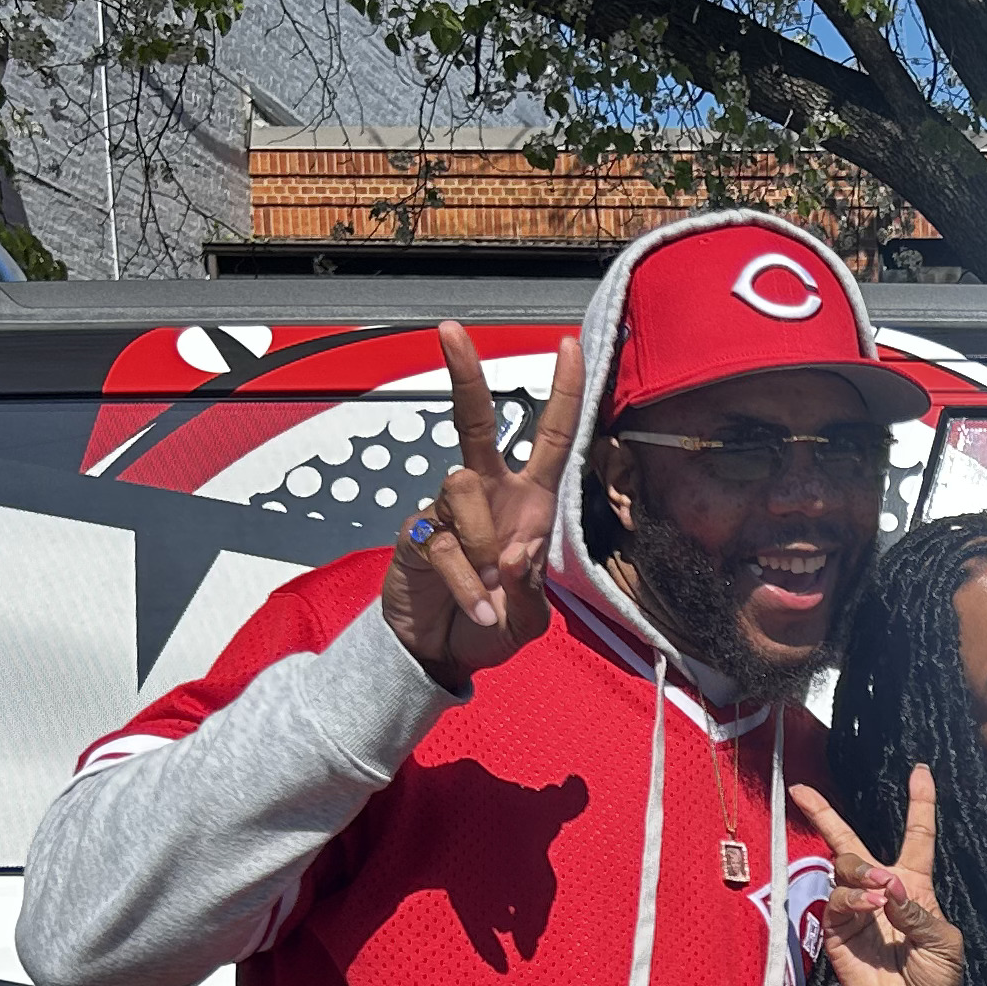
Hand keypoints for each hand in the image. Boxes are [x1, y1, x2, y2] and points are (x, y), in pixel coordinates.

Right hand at [377, 321, 585, 678]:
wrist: (443, 654)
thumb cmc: (493, 623)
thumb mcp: (530, 617)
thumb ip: (531, 590)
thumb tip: (513, 554)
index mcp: (529, 502)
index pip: (551, 438)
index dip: (564, 393)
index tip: (569, 345)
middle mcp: (488, 493)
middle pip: (476, 422)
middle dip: (466, 375)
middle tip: (451, 331)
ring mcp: (448, 510)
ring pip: (465, 487)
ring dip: (483, 543)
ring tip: (489, 588)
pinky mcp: (418, 534)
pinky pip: (447, 544)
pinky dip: (466, 584)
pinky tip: (476, 608)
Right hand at [792, 768, 966, 985]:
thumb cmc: (936, 981)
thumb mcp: (943, 942)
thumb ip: (918, 912)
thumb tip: (888, 886)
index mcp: (914, 887)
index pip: (917, 836)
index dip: (920, 803)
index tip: (920, 771)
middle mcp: (881, 891)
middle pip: (851, 842)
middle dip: (825, 813)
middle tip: (805, 794)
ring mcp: (856, 910)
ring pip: (843, 867)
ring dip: (860, 871)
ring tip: (880, 891)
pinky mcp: (837, 932)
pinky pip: (837, 901)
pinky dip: (853, 898)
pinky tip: (872, 907)